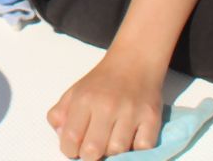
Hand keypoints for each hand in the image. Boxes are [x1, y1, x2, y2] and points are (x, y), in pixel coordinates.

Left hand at [47, 52, 163, 159]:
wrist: (135, 61)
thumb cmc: (102, 81)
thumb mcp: (74, 91)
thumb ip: (60, 114)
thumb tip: (61, 136)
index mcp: (84, 99)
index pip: (70, 138)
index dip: (69, 150)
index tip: (74, 148)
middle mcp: (107, 106)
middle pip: (93, 150)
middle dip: (89, 155)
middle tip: (92, 148)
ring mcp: (131, 112)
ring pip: (117, 151)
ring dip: (112, 152)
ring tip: (110, 141)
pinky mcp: (152, 118)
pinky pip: (143, 148)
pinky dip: (136, 149)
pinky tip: (130, 139)